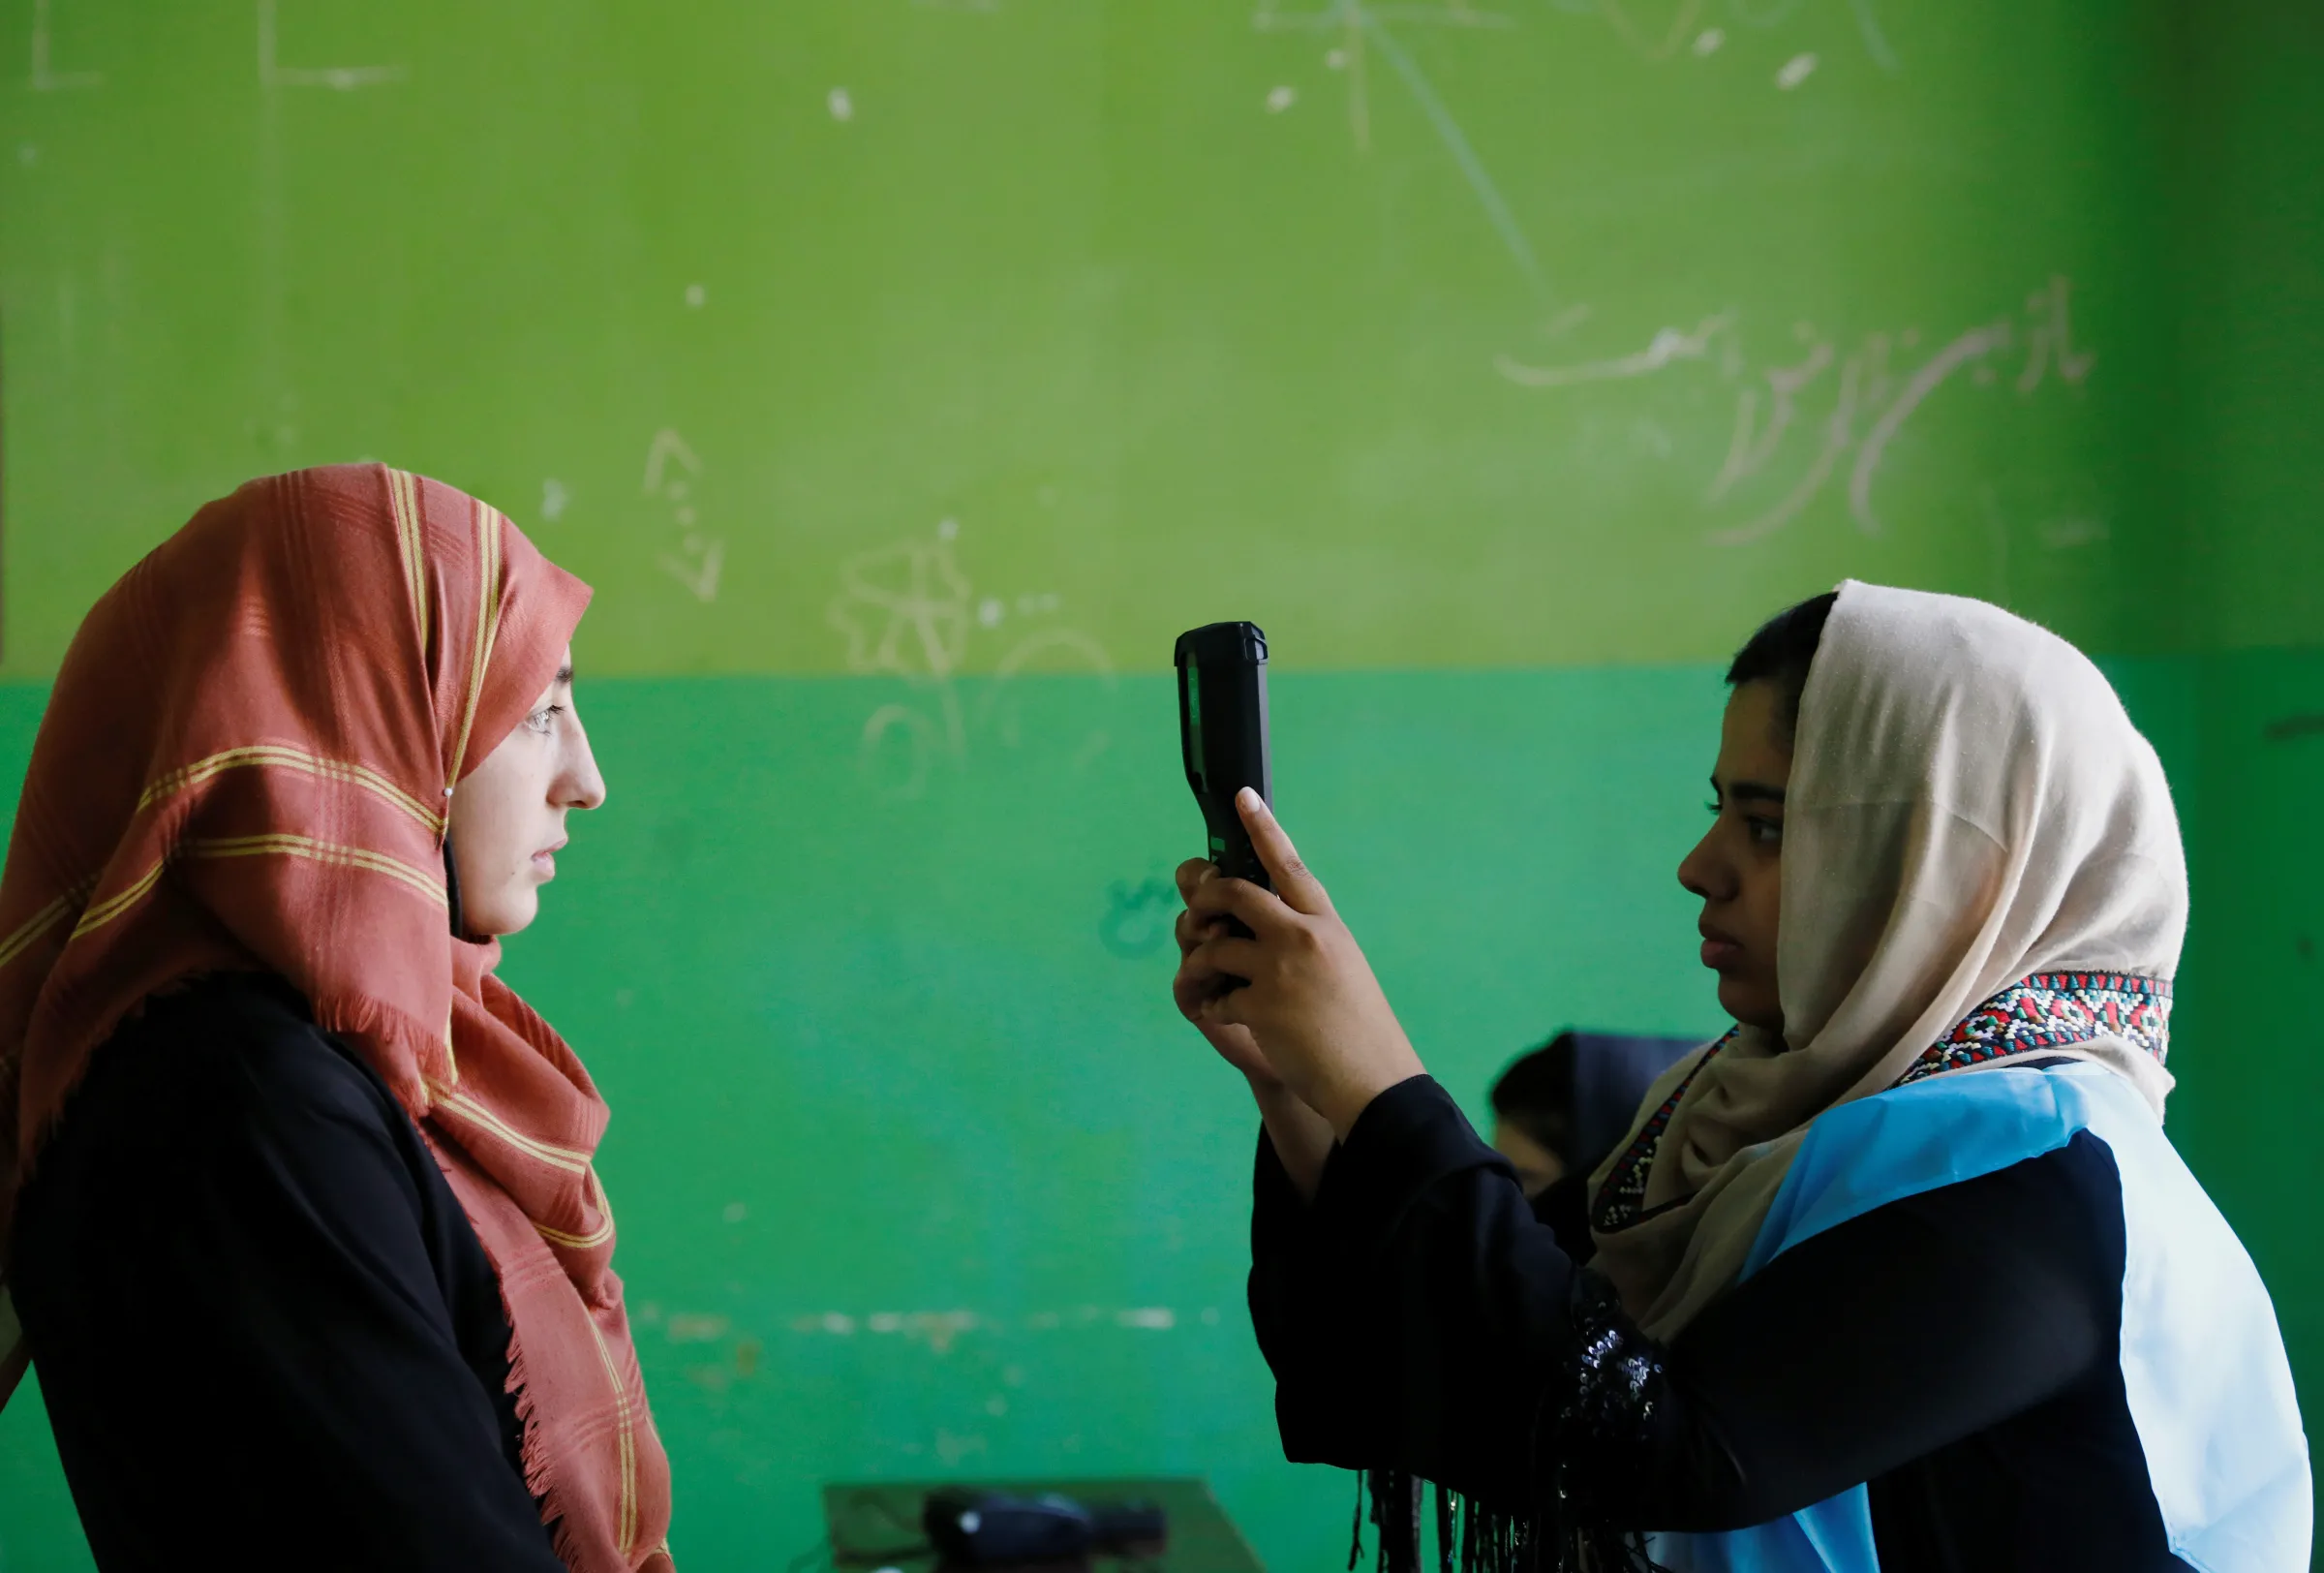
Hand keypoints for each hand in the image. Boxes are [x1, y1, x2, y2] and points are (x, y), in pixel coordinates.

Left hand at [1176, 790, 1425, 1137]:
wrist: (1373, 1078)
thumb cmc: (1360, 1027)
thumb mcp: (1342, 965)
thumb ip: (1306, 938)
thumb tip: (1261, 922)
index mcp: (1326, 924)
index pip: (1290, 865)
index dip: (1263, 828)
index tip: (1242, 797)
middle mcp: (1303, 937)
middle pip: (1235, 894)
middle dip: (1205, 898)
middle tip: (1197, 910)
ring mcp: (1280, 970)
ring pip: (1213, 946)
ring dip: (1198, 964)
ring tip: (1203, 982)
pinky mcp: (1261, 1006)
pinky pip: (1215, 996)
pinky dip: (1213, 1007)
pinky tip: (1224, 1017)